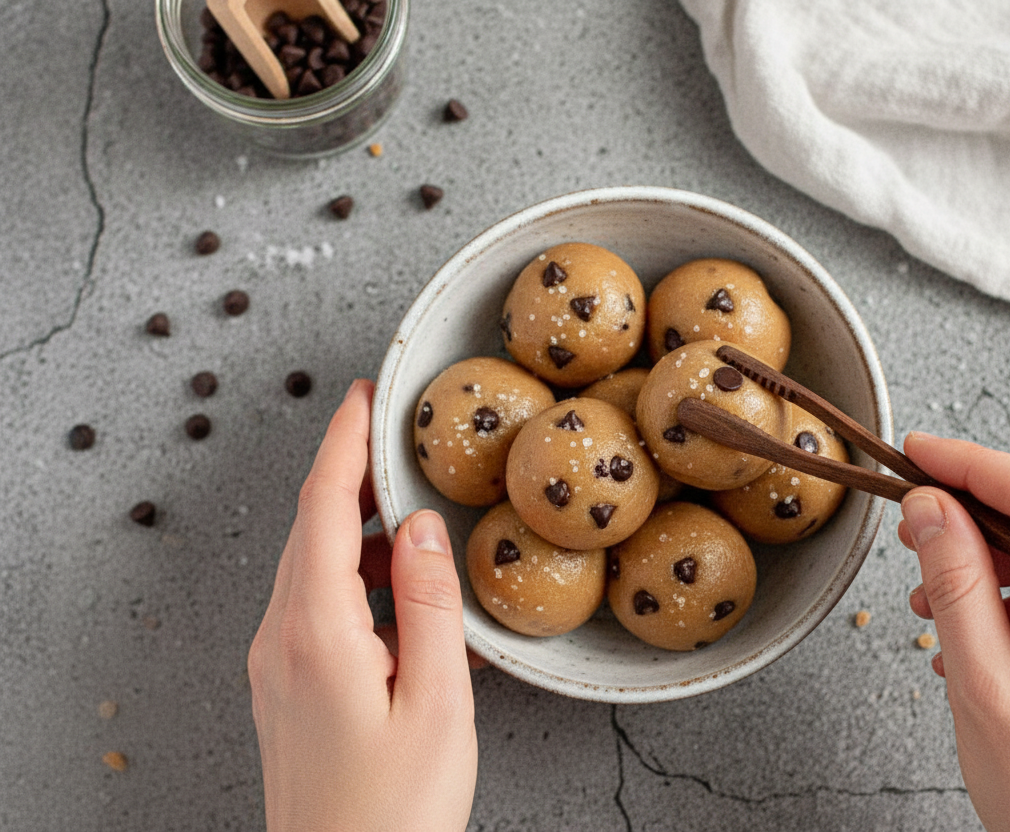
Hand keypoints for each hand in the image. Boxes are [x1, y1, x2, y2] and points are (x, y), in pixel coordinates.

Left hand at [248, 379, 476, 831]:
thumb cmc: (394, 811)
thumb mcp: (437, 704)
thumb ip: (430, 606)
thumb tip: (423, 527)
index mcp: (316, 632)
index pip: (323, 507)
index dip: (344, 443)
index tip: (364, 396)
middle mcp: (281, 639)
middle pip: (311, 526)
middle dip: (351, 472)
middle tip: (396, 437)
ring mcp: (275, 664)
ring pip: (311, 562)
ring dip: (356, 525)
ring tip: (412, 514)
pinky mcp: (285, 686)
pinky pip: (312, 601)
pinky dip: (353, 571)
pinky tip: (396, 586)